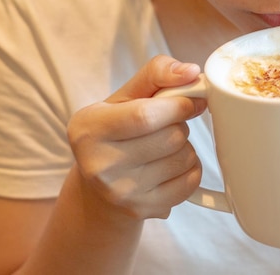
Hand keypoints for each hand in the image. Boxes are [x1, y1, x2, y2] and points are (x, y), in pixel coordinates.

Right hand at [67, 55, 205, 219]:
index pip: (145, 116)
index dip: (178, 106)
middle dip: (180, 125)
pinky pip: (190, 181)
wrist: (100, 189)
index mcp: (88, 129)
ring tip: (165, 148)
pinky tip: (170, 167)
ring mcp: (120, 192)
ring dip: (186, 148)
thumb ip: (156, 74)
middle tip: (168, 126)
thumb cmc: (117, 133)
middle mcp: (98, 165)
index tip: (190, 102)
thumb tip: (191, 71)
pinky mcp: (142, 210)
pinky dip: (191, 169)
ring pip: (184, 158)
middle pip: (171, 137)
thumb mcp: (125, 98)